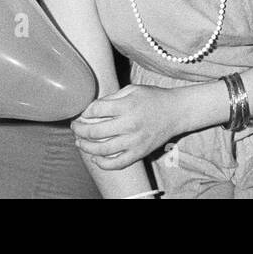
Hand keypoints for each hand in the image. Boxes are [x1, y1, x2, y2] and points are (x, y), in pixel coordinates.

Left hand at [72, 84, 186, 170]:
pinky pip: (117, 163)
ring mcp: (134, 141)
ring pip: (102, 150)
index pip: (96, 110)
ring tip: (80, 142)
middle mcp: (130, 124)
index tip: (83, 112)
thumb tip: (91, 110)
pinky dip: (103, 163)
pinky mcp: (139, 153)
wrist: (177, 112)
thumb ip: (111, 98)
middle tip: (75, 127)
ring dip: (86, 147)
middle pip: (94, 132)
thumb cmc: (153, 98)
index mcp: (127, 106)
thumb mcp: (132, 90)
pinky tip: (96, 158)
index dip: (85, 112)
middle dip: (79, 130)